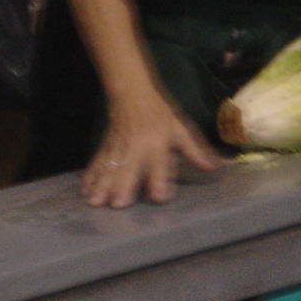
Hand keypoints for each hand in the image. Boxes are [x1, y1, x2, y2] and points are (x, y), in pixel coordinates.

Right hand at [82, 93, 223, 207]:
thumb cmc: (160, 116)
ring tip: (95, 202)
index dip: (161, 180)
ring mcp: (118, 149)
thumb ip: (196, 152)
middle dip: (122, 186)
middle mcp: (136, 148)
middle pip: (129, 169)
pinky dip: (90, 177)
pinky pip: (97, 163)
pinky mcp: (106, 148)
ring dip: (102, 185)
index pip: (160, 164)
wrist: (132, 95)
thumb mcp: (181, 131)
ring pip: (109, 168)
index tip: (159, 196)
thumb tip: (217, 167)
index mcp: (157, 144)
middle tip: (117, 205)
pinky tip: (84, 190)